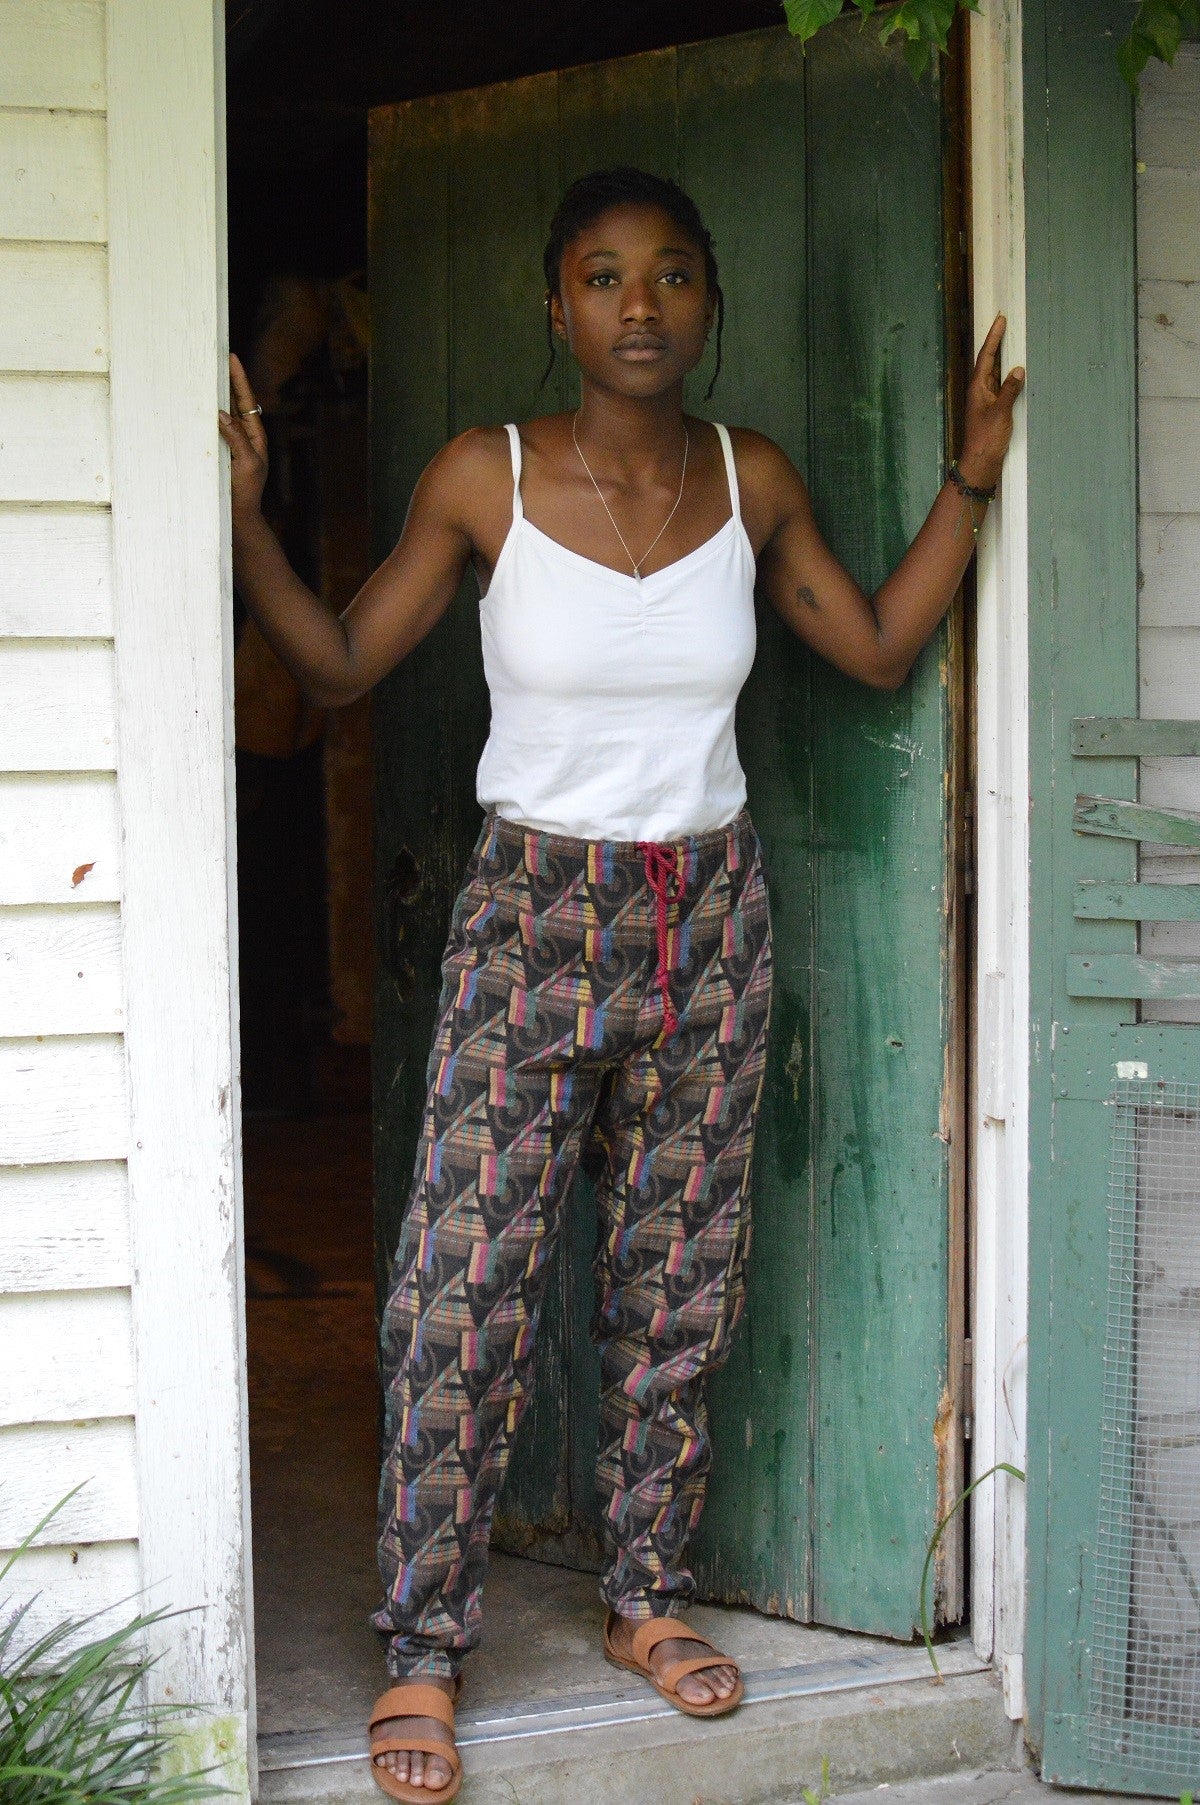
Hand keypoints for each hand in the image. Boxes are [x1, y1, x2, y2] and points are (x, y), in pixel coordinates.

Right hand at [218, 353, 268, 521]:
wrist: (239, 518)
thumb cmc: (247, 493)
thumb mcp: (246, 464)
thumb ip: (236, 438)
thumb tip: (221, 413)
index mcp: (255, 436)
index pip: (247, 400)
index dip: (239, 378)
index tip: (232, 357)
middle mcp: (244, 436)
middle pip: (235, 401)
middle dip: (227, 380)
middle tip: (216, 357)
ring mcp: (231, 444)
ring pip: (223, 413)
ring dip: (215, 395)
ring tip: (205, 374)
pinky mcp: (219, 453)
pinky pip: (212, 428)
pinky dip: (205, 415)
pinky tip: (195, 406)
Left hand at [958, 314, 1024, 492]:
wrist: (981, 463)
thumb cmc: (987, 439)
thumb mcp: (1001, 412)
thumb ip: (1010, 390)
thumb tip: (1018, 370)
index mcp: (977, 388)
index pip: (986, 357)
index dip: (993, 338)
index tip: (1000, 320)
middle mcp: (980, 392)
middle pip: (989, 362)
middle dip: (997, 344)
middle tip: (1005, 325)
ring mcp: (986, 401)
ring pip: (996, 375)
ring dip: (1003, 360)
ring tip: (1012, 342)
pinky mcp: (993, 411)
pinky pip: (1001, 388)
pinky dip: (1008, 378)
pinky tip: (1016, 374)